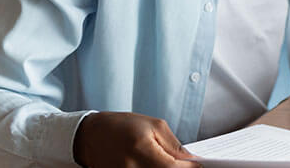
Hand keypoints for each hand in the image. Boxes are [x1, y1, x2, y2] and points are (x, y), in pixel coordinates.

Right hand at [73, 111, 201, 167]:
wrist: (91, 135)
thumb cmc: (123, 126)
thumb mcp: (153, 126)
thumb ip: (174, 145)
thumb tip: (192, 161)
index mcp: (141, 148)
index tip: (199, 166)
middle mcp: (130, 167)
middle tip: (185, 166)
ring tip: (168, 164)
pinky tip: (156, 166)